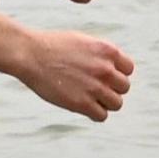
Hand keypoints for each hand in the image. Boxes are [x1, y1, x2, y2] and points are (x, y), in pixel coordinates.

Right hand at [13, 28, 133, 120]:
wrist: (30, 54)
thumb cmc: (52, 46)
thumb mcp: (82, 41)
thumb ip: (100, 55)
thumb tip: (113, 69)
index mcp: (107, 50)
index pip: (128, 69)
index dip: (116, 73)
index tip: (103, 75)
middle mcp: (105, 69)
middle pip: (124, 87)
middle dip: (111, 88)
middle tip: (93, 87)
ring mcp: (95, 87)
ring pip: (116, 103)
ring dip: (104, 102)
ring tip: (88, 98)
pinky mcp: (83, 104)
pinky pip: (102, 116)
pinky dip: (94, 113)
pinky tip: (82, 106)